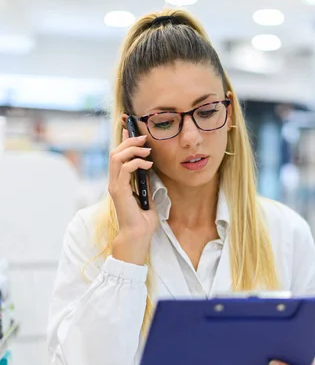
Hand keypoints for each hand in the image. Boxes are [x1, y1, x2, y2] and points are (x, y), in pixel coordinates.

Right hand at [109, 129, 158, 264]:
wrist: (138, 235)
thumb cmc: (143, 221)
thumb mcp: (148, 196)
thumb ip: (145, 182)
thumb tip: (149, 168)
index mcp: (119, 183)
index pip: (118, 156)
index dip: (123, 141)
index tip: (131, 129)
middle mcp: (114, 182)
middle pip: (115, 152)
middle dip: (129, 141)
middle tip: (144, 137)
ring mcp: (115, 186)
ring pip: (116, 157)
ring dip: (132, 149)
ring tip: (147, 150)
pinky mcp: (119, 191)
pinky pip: (125, 169)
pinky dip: (137, 163)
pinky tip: (148, 165)